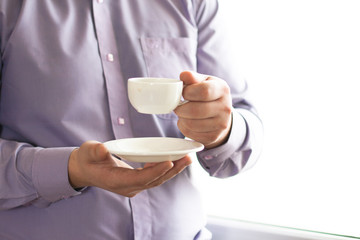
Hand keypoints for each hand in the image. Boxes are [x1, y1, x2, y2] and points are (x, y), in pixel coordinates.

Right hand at [68, 141, 191, 196]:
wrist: (85, 170)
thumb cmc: (87, 160)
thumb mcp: (87, 152)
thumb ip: (95, 151)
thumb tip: (103, 150)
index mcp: (117, 181)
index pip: (140, 179)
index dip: (155, 171)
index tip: (170, 162)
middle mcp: (128, 186)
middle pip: (154, 180)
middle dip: (172, 170)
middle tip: (187, 158)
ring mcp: (134, 185)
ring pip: (157, 179)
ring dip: (173, 170)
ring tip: (187, 158)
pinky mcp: (137, 181)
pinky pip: (155, 176)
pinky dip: (165, 168)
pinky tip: (175, 158)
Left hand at [174, 71, 232, 148]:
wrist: (221, 115)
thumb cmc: (209, 95)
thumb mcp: (204, 82)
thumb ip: (193, 78)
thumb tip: (184, 76)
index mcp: (222, 89)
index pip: (203, 91)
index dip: (188, 92)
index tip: (184, 93)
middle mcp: (225, 107)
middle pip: (195, 110)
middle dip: (181, 108)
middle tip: (178, 106)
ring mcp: (221, 124)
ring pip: (191, 124)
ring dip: (181, 118)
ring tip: (183, 113)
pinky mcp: (213, 136)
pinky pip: (190, 133)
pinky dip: (184, 127)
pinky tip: (187, 121)